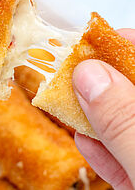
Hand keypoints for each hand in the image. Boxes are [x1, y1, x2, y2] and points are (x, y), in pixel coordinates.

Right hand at [73, 29, 134, 188]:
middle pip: (134, 92)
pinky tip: (84, 141)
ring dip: (94, 115)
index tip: (92, 41)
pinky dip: (103, 148)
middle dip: (101, 83)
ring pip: (126, 122)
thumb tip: (88, 77)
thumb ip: (126, 119)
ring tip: (68, 103)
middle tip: (70, 73)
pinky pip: (126, 154)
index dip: (125, 45)